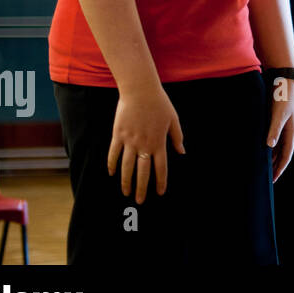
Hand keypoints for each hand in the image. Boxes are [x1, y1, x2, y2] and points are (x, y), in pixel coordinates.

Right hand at [107, 84, 184, 203]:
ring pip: (127, 166)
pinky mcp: (118, 135)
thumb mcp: (173, 119)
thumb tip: (182, 152)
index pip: (160, 168)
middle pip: (142, 172)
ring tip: (126, 192)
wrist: (140, 90)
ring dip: (126, 181)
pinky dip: (111, 165)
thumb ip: (177, 137)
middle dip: (142, 188)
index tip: (159, 193)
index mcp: (159, 142)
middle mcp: (144, 145)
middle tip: (140, 201)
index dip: (160, 181)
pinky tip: (112, 174)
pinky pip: (113, 154)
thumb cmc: (159, 103)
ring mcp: (129, 141)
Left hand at [267, 83, 293, 181]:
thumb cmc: (283, 97)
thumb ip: (274, 130)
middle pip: (282, 154)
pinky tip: (259, 150)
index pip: (286, 155)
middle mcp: (288, 132)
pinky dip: (267, 147)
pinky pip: (272, 138)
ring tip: (261, 167)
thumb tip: (269, 146)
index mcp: (291, 132)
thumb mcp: (278, 114)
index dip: (280, 168)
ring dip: (270, 157)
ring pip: (277, 147)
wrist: (284, 80)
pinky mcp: (277, 120)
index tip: (273, 180)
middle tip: (266, 179)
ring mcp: (283, 126)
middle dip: (275, 166)